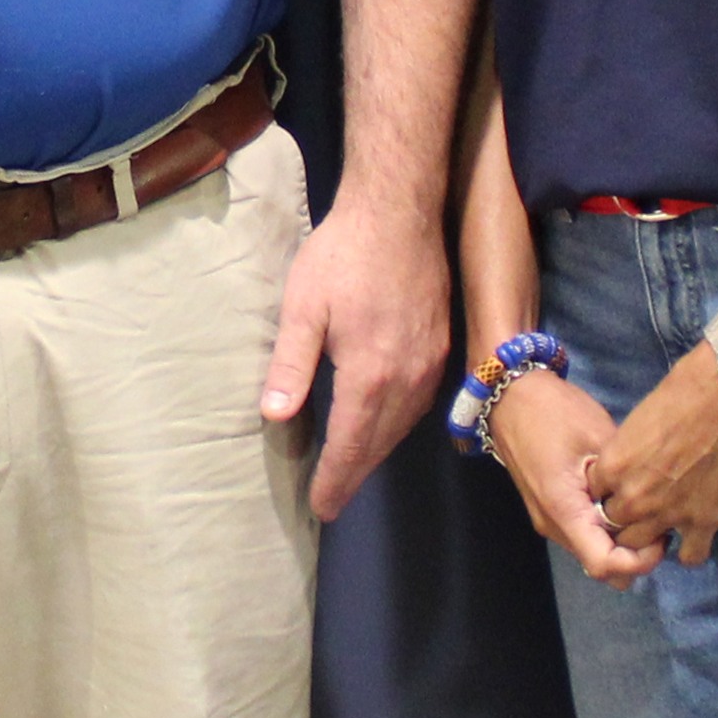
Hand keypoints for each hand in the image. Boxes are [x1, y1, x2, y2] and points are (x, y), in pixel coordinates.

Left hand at [258, 198, 450, 520]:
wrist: (401, 211)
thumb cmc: (343, 255)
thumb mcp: (303, 307)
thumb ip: (290, 364)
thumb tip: (274, 416)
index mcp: (370, 374)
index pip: (350, 443)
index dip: (335, 478)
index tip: (321, 506)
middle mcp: (408, 378)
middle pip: (380, 442)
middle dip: (355, 474)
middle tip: (334, 501)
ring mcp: (431, 363)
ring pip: (403, 425)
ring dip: (377, 451)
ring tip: (353, 470)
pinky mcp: (442, 345)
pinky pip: (419, 403)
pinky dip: (398, 425)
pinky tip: (384, 424)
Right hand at [483, 373, 648, 582]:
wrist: (510, 395)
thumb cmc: (555, 411)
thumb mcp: (599, 438)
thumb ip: (624, 478)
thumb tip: (653, 502)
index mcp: (564, 510)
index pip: (605, 565)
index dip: (639, 562)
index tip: (662, 536)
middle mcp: (553, 525)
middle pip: (599, 568)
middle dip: (634, 558)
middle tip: (659, 526)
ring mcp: (547, 518)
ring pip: (591, 553)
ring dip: (619, 543)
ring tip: (643, 510)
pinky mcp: (549, 508)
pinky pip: (582, 534)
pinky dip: (605, 531)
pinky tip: (621, 503)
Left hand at [590, 347, 717, 566]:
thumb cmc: (683, 392)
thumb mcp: (638, 420)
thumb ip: (627, 453)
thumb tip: (630, 466)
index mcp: (613, 467)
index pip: (594, 496)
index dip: (609, 492)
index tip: (622, 487)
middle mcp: (634, 497)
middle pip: (614, 525)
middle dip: (626, 517)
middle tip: (646, 505)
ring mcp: (668, 514)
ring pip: (643, 547)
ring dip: (653, 537)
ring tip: (666, 524)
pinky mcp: (704, 522)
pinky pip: (690, 557)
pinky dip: (691, 549)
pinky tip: (694, 535)